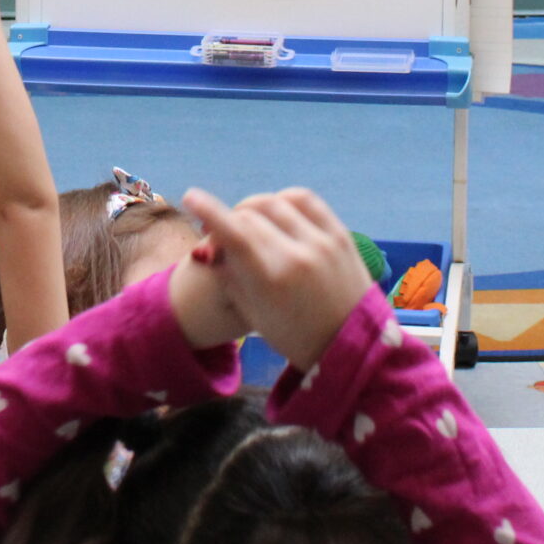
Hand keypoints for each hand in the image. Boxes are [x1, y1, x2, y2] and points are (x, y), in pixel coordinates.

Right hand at [182, 187, 371, 370]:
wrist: (353, 346)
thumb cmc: (295, 338)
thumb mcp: (253, 315)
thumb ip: (231, 276)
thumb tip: (214, 245)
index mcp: (271, 279)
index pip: (233, 231)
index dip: (208, 211)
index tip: (190, 197)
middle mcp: (296, 254)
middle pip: (250, 215)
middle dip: (230, 218)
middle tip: (224, 230)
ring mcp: (321, 241)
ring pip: (276, 202)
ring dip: (254, 206)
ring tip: (249, 219)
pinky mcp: (340, 234)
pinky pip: (307, 201)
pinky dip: (285, 199)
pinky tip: (277, 210)